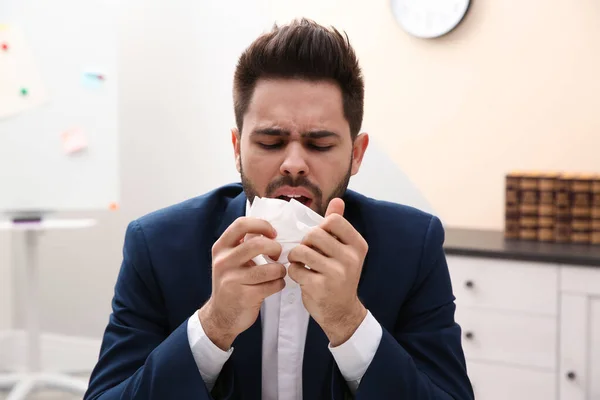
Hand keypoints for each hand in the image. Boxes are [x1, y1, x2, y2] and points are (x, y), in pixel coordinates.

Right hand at [198, 217, 285, 349]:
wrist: (220, 316)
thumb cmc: (231, 284)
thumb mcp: (229, 261)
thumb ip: (243, 245)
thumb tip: (269, 231)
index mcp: (221, 248)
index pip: (241, 224)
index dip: (262, 225)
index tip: (273, 233)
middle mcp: (224, 262)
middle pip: (258, 244)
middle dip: (275, 248)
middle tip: (277, 255)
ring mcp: (233, 280)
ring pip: (270, 268)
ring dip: (280, 270)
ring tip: (278, 273)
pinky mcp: (244, 297)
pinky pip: (273, 285)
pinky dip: (279, 284)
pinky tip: (275, 285)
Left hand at [287, 198, 368, 346]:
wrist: (342, 312)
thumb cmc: (340, 276)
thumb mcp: (345, 251)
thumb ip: (339, 226)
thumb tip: (337, 200)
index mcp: (358, 245)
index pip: (333, 220)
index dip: (320, 227)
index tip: (319, 240)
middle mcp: (350, 258)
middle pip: (314, 234)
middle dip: (305, 242)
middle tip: (307, 253)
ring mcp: (336, 274)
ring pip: (301, 250)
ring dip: (296, 257)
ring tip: (301, 263)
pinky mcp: (319, 287)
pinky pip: (295, 269)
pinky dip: (294, 272)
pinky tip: (302, 277)